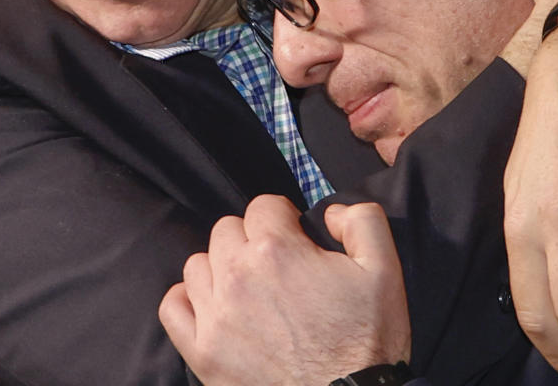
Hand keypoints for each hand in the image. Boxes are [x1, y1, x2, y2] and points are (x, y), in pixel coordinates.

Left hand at [159, 196, 410, 384]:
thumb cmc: (367, 342)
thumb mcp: (384, 270)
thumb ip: (362, 220)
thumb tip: (331, 211)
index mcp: (277, 249)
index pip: (263, 206)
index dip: (285, 218)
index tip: (297, 240)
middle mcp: (238, 275)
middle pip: (227, 230)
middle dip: (252, 239)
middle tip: (278, 266)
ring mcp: (214, 315)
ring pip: (198, 263)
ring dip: (221, 268)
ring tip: (250, 288)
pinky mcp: (202, 352)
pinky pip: (172, 307)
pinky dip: (188, 300)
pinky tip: (214, 306)